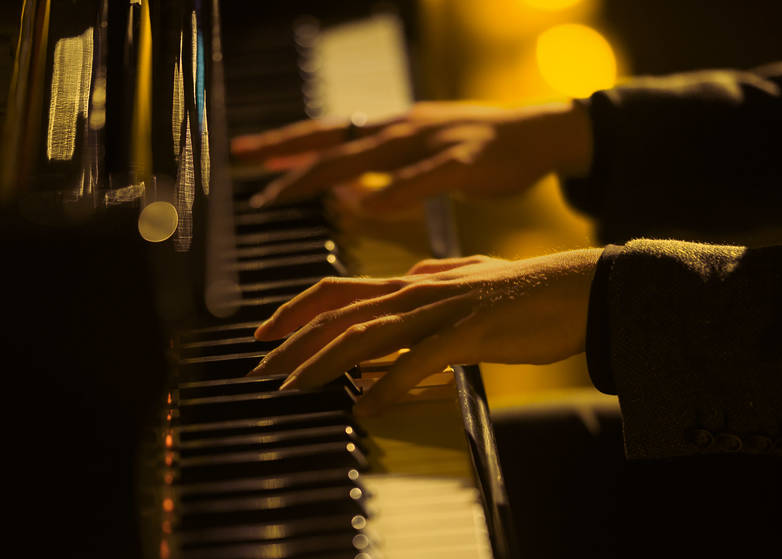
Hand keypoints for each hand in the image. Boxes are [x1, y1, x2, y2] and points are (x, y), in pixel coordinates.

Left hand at [231, 101, 593, 213]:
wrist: (542, 134)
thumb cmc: (481, 152)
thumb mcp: (423, 159)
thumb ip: (382, 177)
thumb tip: (344, 197)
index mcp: (392, 131)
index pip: (326, 134)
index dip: (284, 143)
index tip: (241, 153)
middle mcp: (403, 129)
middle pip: (332, 141)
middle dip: (283, 153)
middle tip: (240, 162)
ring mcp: (432, 142)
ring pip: (365, 156)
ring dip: (320, 174)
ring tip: (281, 191)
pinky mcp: (465, 161)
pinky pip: (425, 178)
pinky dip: (394, 191)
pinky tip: (367, 206)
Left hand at [250, 249, 602, 414]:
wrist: (583, 288)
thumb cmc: (530, 290)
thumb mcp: (475, 276)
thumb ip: (440, 275)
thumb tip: (413, 274)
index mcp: (415, 282)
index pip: (339, 291)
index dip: (295, 310)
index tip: (263, 334)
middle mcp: (419, 291)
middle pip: (340, 312)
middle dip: (292, 342)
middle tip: (259, 371)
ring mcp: (443, 310)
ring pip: (367, 334)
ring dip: (324, 363)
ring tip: (293, 388)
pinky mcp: (470, 333)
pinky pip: (418, 362)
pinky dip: (386, 386)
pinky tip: (362, 408)